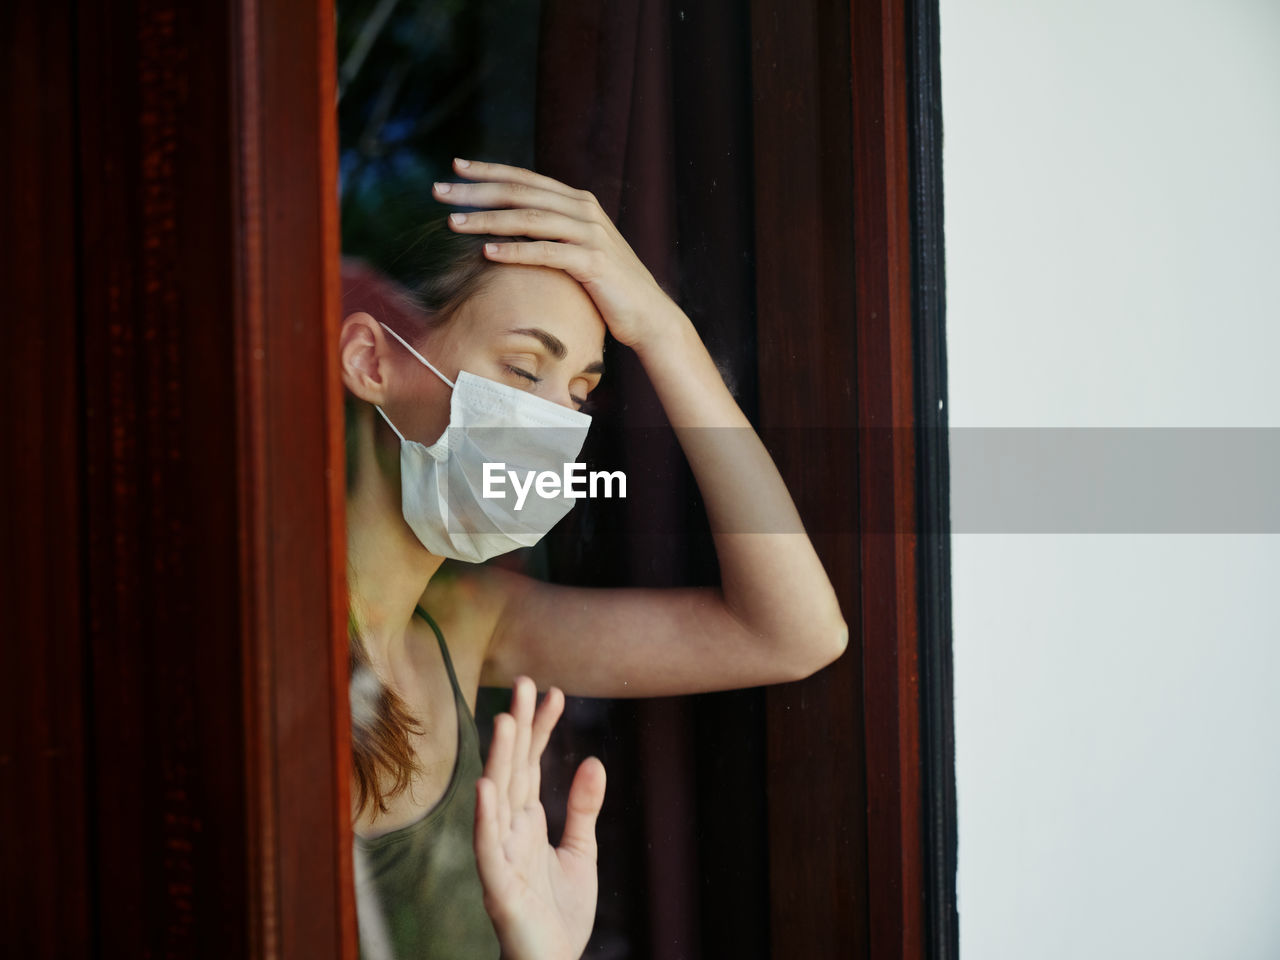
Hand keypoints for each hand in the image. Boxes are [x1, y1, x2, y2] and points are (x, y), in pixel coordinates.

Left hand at [434, 158, 680, 350]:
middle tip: (438, 191)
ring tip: (453, 222)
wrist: (648, 314)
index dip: (490, 171)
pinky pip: (547, 252)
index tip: (456, 167)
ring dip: (487, 219)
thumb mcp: (578, 250)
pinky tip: (486, 253)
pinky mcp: (593, 262)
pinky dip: (515, 251)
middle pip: (521, 192)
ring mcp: (590, 234)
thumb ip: (552, 233)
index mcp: (578, 202)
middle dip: (476, 190)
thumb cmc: (607, 287)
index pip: (526, 178)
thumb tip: (511, 229)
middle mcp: (584, 210)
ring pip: (529, 218)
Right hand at [474, 676, 606, 959]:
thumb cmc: (559, 912)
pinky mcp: (499, 887)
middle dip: (517, 728)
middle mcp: (509, 830)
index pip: (531, 764)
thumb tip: (593, 760)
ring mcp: (501, 857)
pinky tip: (487, 789)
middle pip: (513, 770)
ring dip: (499, 761)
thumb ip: (582, 809)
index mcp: (527, 821)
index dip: (540, 728)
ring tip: (504, 722)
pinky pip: (488, 849)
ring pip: (498, 800)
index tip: (553, 692)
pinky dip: (485, 819)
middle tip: (524, 683)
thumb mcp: (581, 852)